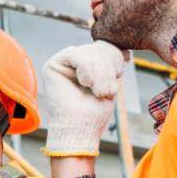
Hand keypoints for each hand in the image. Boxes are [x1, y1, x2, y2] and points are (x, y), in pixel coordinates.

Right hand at [42, 41, 126, 156]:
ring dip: (99, 73)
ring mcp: (62, 63)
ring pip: (88, 51)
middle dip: (107, 69)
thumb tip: (124, 51)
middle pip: (97, 48)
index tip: (118, 74)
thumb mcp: (110, 82)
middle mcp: (73, 63)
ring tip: (97, 91)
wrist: (80, 129)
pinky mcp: (51, 66)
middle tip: (105, 91)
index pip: (105, 48)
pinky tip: (85, 83)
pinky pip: (75, 54)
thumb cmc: (94, 112)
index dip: (114, 58)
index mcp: (88, 66)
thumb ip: (111, 63)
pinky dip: (86, 69)